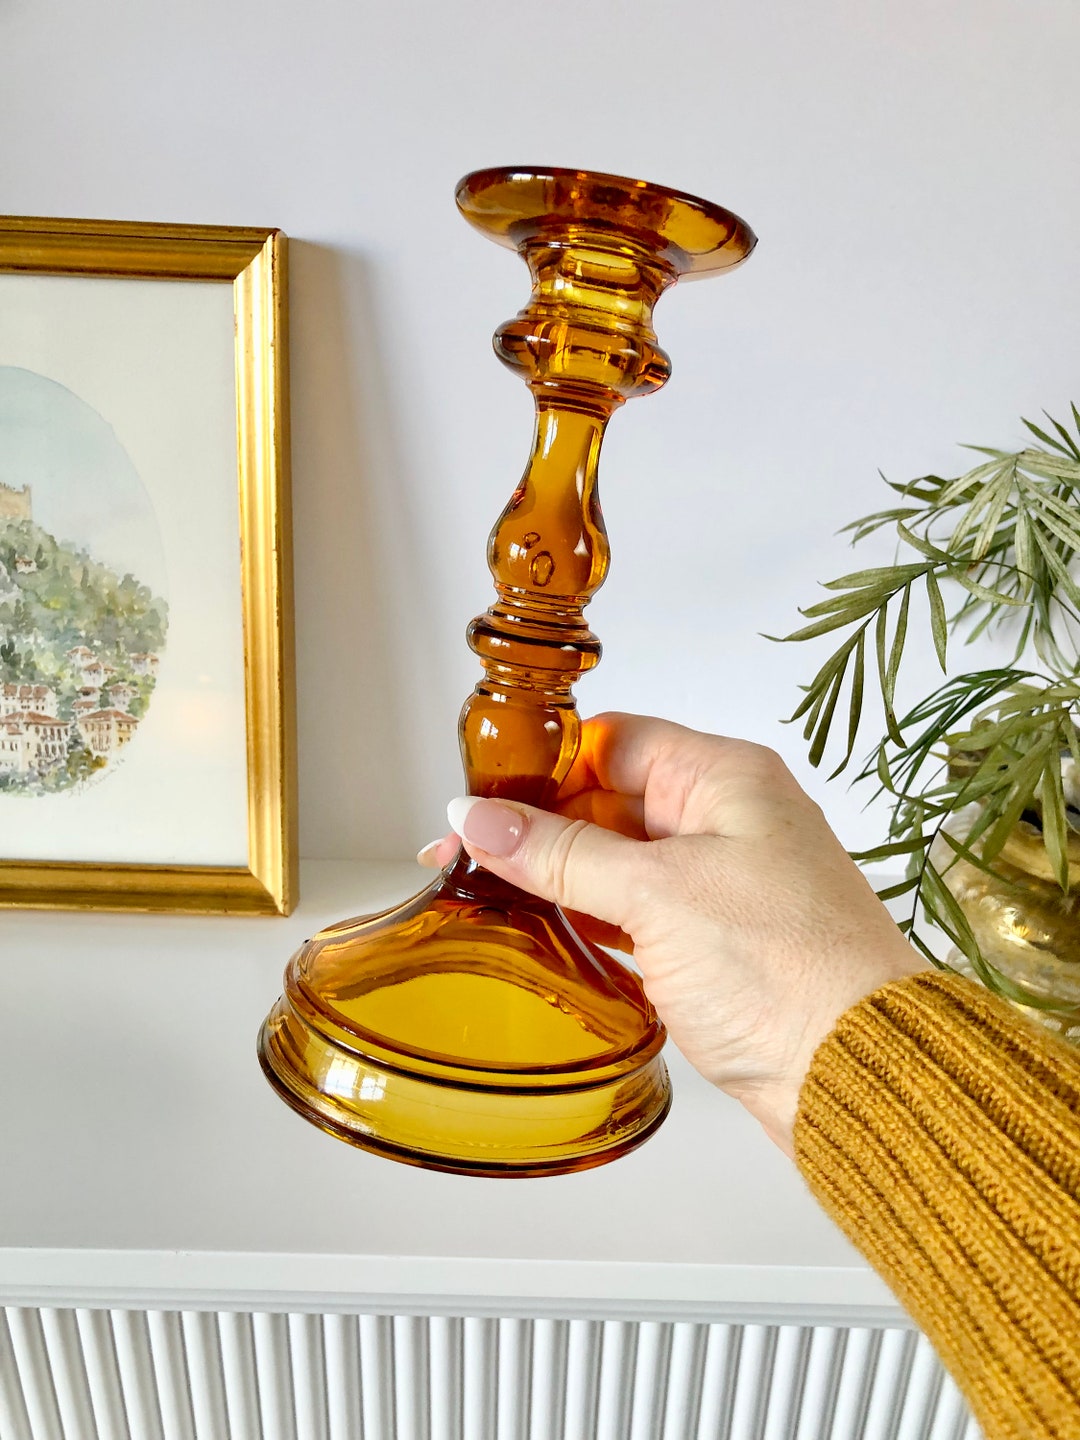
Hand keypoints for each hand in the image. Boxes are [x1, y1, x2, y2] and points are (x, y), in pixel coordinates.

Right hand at [419, 712, 924, 1154]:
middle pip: (609, 801)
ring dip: (560, 878)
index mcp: (724, 779)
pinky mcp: (717, 940)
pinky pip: (637, 912)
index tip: (483, 795)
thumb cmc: (791, 971)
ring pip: (619, 861)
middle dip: (540, 827)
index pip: (613, 741)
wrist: (857, 1074)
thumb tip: (482, 818)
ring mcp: (722, 882)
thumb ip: (562, 853)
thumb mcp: (658, 895)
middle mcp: (727, 819)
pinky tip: (545, 935)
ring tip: (489, 898)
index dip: (544, 764)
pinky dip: (591, 919)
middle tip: (466, 857)